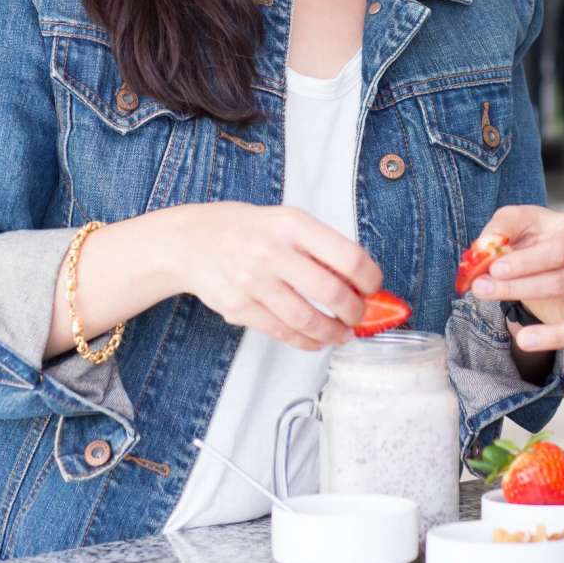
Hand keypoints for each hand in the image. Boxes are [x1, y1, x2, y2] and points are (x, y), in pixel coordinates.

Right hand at [169, 201, 383, 351]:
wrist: (190, 241)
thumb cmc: (244, 229)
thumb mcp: (284, 221)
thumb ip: (318, 246)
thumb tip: (358, 280)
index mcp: (292, 225)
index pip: (348, 256)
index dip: (369, 278)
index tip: (373, 287)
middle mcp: (274, 252)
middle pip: (331, 293)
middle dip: (355, 312)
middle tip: (359, 316)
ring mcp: (255, 282)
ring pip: (308, 320)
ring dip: (334, 333)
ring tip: (342, 333)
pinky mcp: (240, 308)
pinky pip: (283, 332)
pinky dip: (307, 341)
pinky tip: (317, 340)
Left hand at [467, 203, 563, 365]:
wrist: (542, 252)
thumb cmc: (533, 235)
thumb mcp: (515, 221)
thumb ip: (500, 228)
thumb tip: (486, 246)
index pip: (558, 249)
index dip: (526, 262)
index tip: (493, 268)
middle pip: (562, 281)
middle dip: (519, 288)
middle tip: (482, 290)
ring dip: (548, 331)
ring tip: (522, 337)